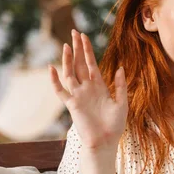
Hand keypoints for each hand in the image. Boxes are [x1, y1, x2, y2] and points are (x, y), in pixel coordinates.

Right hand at [50, 30, 127, 151]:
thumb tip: (119, 67)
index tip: (84, 36)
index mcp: (99, 87)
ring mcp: (78, 96)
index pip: (91, 64)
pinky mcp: (72, 105)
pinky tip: (52, 68)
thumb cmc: (115, 125)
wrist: (105, 141)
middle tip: (74, 32)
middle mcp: (87, 89)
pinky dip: (55, 80)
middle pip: (80, 64)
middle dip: (78, 48)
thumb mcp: (122, 103)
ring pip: (70, 73)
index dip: (88, 50)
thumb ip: (120, 85)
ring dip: (68, 60)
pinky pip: (61, 91)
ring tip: (67, 45)